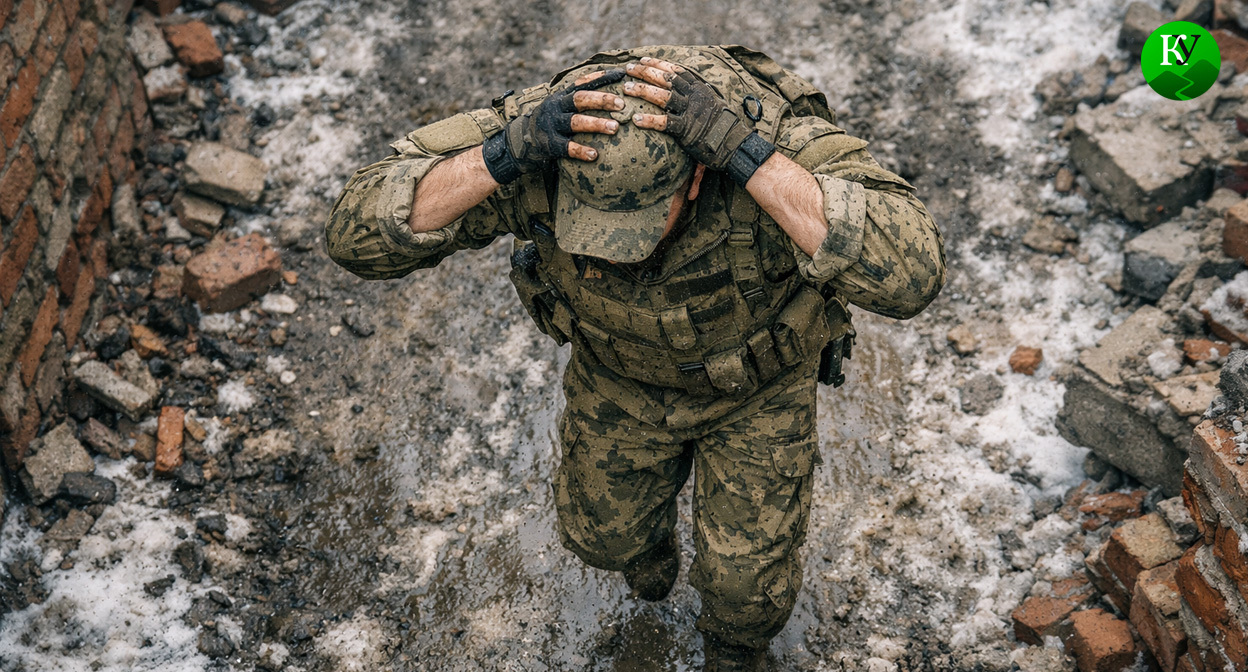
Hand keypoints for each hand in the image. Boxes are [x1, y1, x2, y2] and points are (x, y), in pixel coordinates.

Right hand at [483, 69, 626, 183]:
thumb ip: (577, 97)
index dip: (601, 78)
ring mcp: (552, 125)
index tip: (620, 74)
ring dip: (596, 124)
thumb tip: (605, 86)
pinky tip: (594, 155)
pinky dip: (581, 151)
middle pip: (580, 99)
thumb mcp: (559, 105)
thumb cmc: (549, 122)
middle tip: (621, 104)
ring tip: (614, 128)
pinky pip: (566, 147)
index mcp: (561, 96)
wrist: (519, 141)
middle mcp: (557, 108)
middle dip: (601, 100)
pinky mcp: (549, 144)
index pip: (583, 82)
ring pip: (576, 122)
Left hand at [622, 58, 757, 174]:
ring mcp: (690, 112)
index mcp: (700, 88)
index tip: (643, 59)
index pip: (676, 71)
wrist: (735, 145)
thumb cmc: (723, 126)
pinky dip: (649, 120)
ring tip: (627, 88)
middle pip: (666, 79)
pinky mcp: (687, 130)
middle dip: (645, 72)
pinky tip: (636, 119)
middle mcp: (694, 97)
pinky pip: (665, 123)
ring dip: (643, 90)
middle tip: (629, 69)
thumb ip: (698, 96)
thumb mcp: (712, 103)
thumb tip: (686, 90)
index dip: (658, 64)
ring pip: (663, 96)